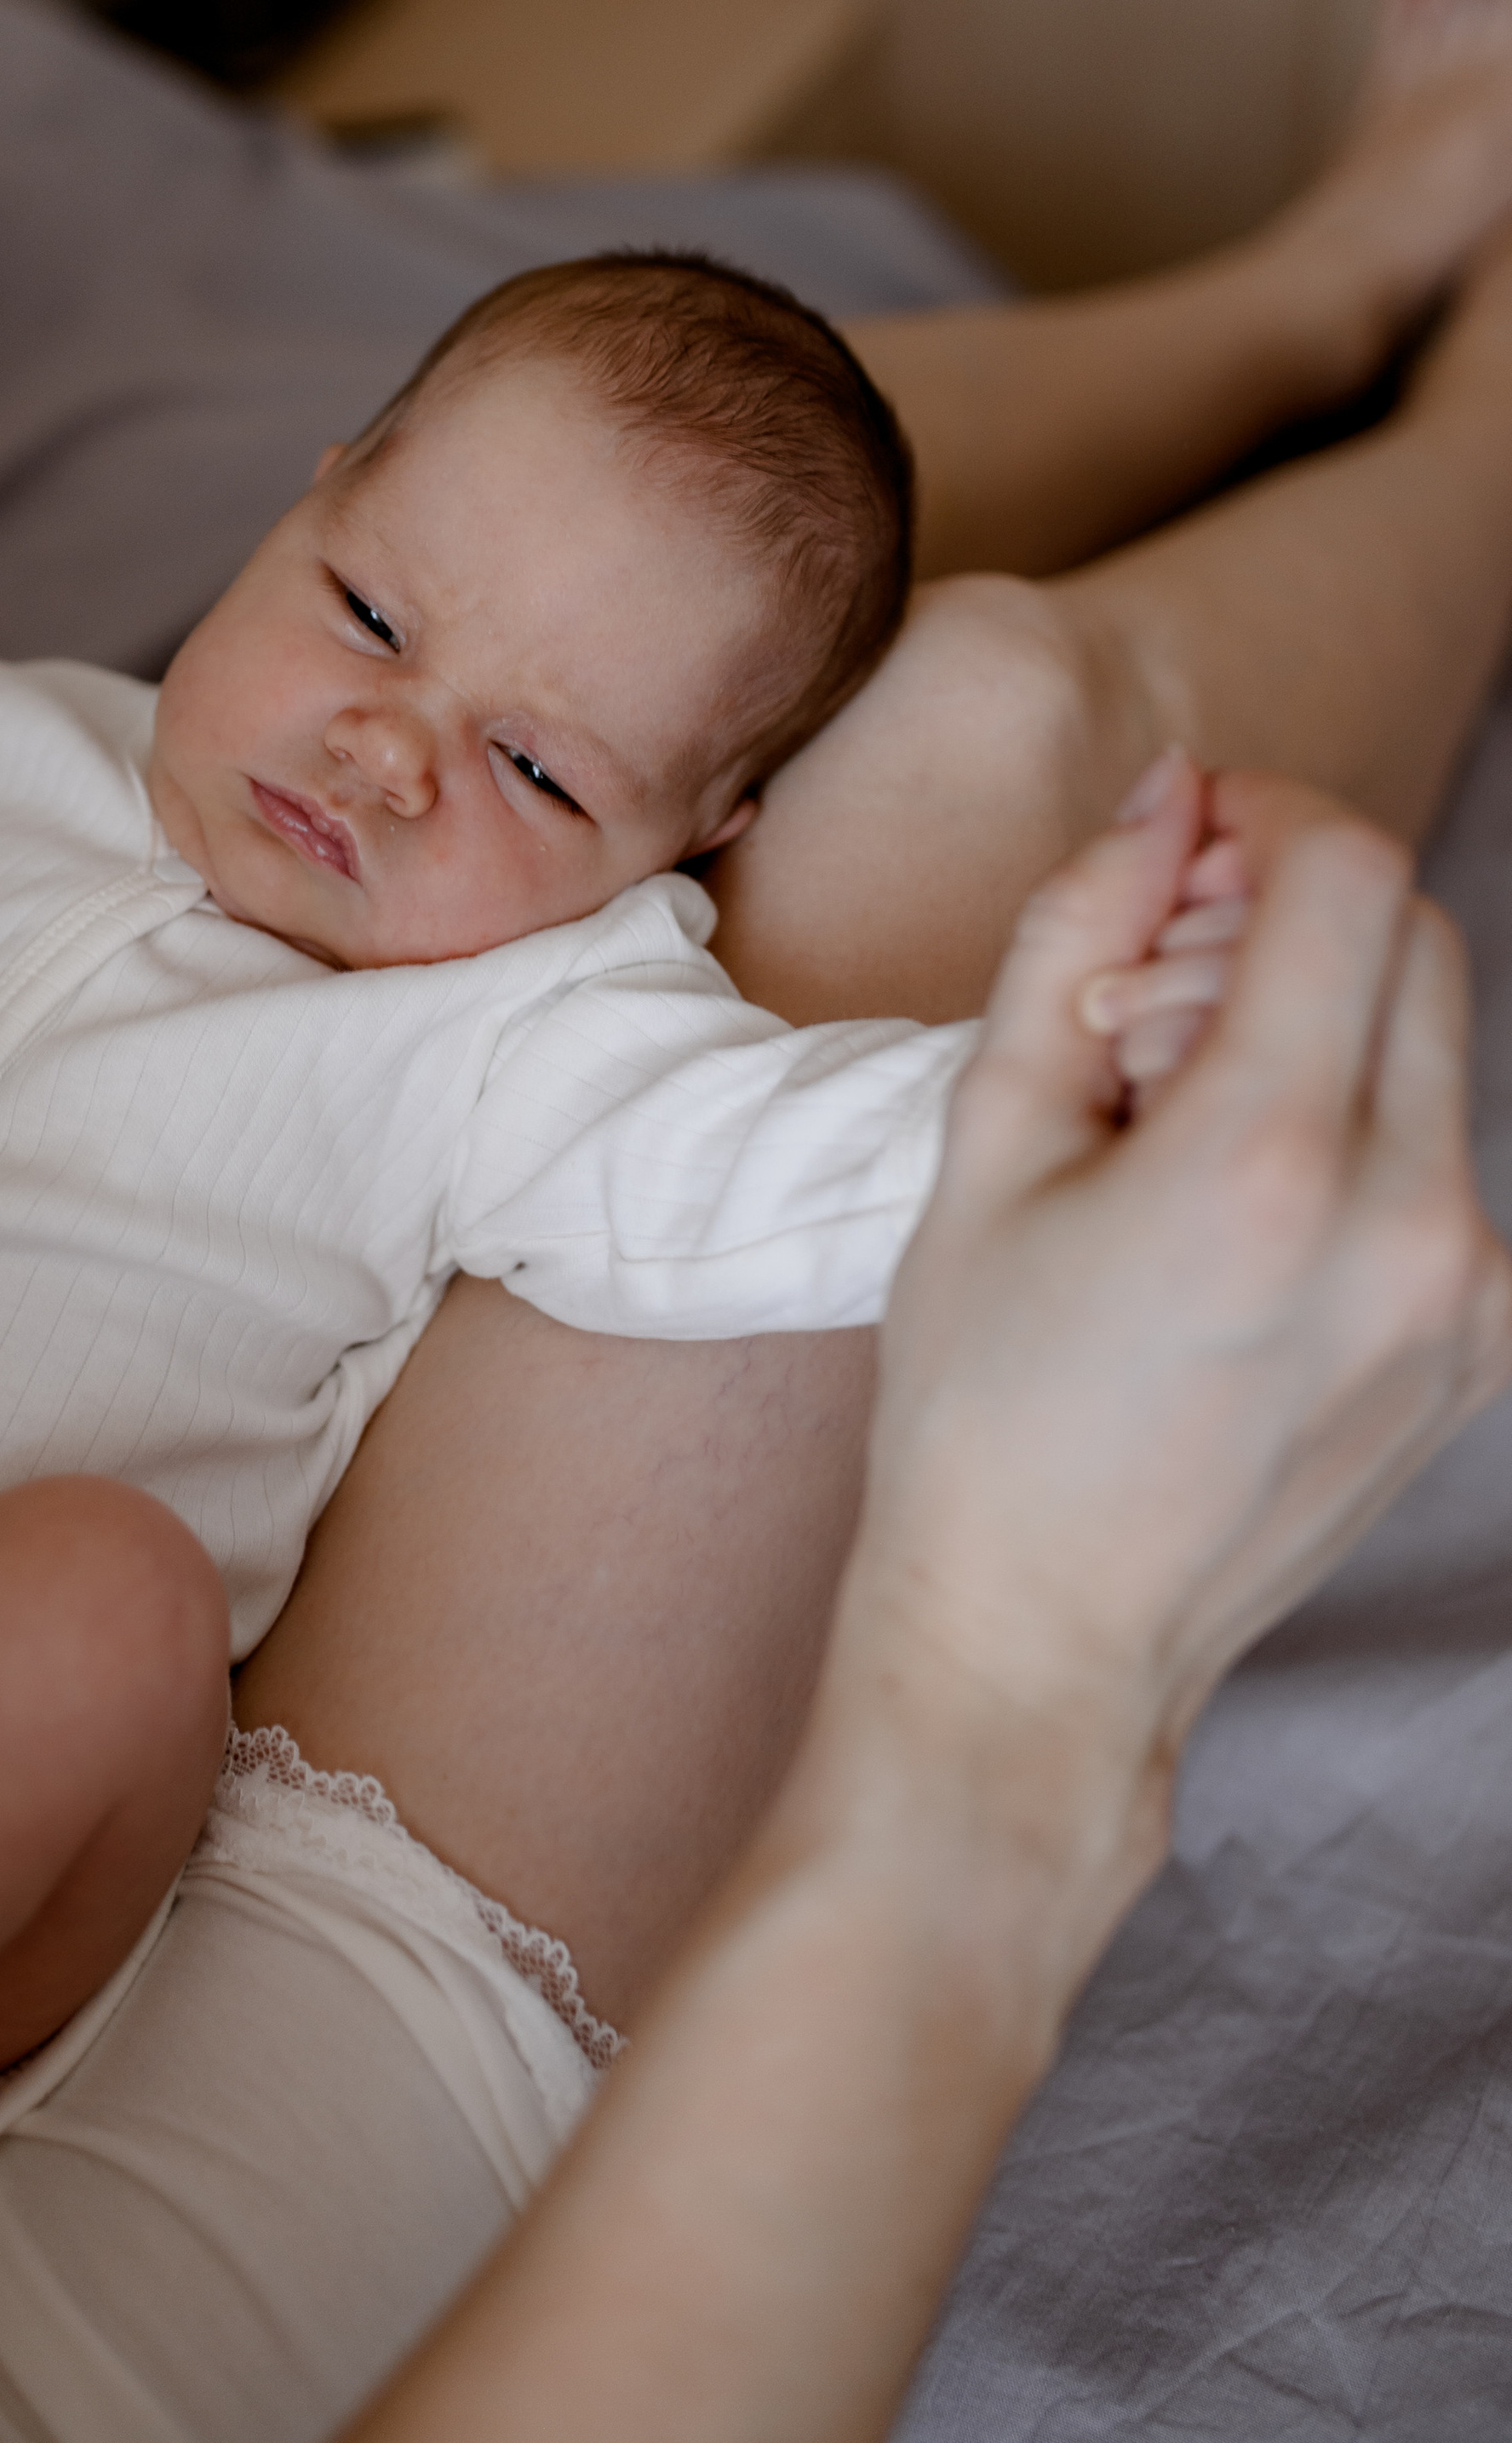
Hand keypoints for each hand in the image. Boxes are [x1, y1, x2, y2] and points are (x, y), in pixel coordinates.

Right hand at [849, 754, 1511, 1935]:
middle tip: (1148, 982)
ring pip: (1431, 1041)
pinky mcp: (1481, 1344)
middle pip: (1410, 935)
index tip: (1177, 842)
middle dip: (1285, 903)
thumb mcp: (983, 1147)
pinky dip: (1349, 1119)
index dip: (1258, 812)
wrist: (1046, 1645)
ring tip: (1172, 1116)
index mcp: (1269, 1161)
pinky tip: (1227, 1205)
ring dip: (1316, 1012)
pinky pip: (1440, 1155)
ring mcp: (1469, 1293)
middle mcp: (1413, 1220)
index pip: (1340, 872)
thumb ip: (1074, 939)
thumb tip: (1161, 797)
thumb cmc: (980, 1408)